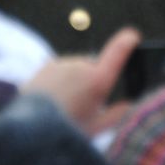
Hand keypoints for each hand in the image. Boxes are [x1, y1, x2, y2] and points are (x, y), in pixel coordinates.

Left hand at [23, 26, 139, 136]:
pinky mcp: (47, 65)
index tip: (133, 35)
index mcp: (98, 80)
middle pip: (95, 68)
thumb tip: (130, 103)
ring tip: (68, 105)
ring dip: (77, 81)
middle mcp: (80, 66)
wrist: (32, 126)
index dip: (126, 42)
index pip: (116, 52)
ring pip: (77, 69)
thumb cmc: (69, 128)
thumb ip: (118, 113)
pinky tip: (56, 99)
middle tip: (86, 104)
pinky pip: (61, 71)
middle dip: (94, 80)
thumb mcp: (99, 126)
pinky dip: (62, 81)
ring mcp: (61, 63)